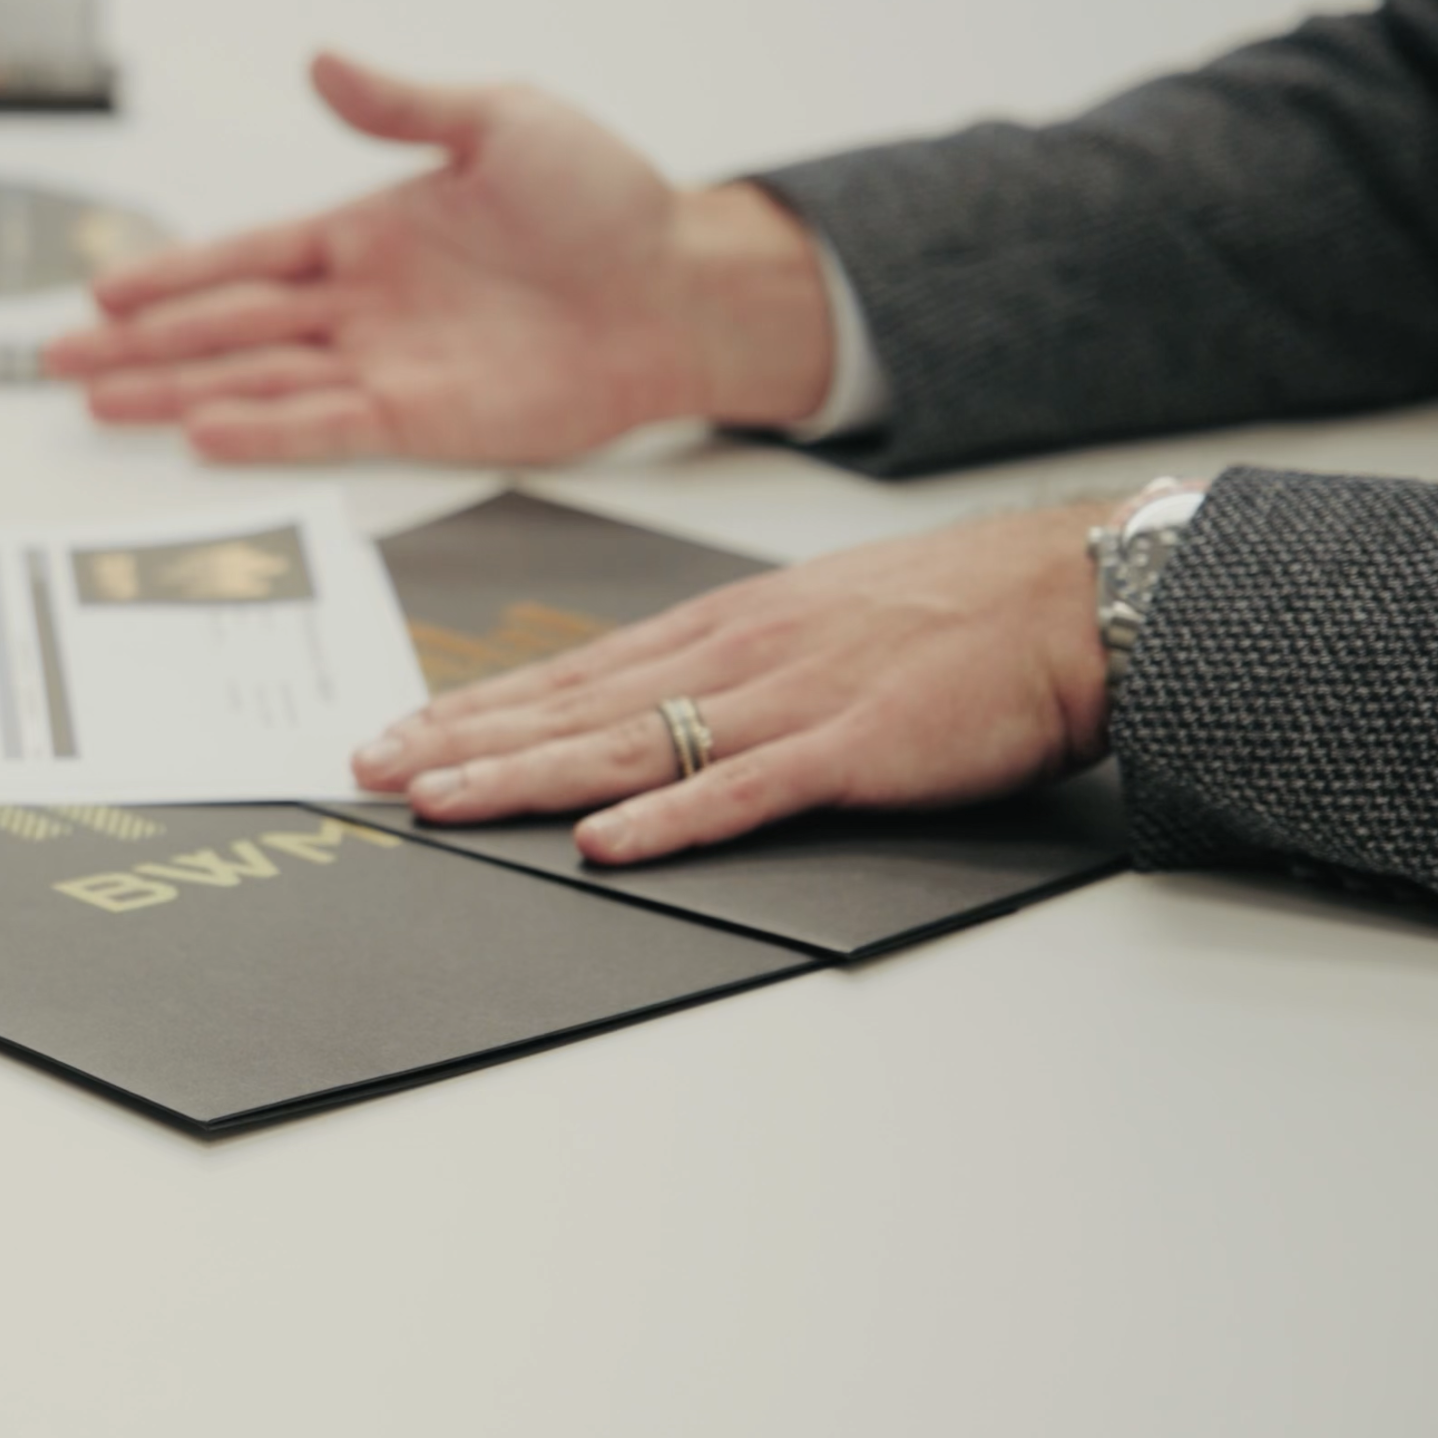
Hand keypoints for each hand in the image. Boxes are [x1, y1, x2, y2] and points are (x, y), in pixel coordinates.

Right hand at [44, 53, 839, 464]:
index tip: (104, 287)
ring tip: (101, 401)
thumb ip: (403, 104)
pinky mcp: (425, 416)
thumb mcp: (502, 119)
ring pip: (258, 380)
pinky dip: (263, 432)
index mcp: (369, 231)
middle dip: (141, 343)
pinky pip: (325, 426)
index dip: (172, 274)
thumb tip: (323, 63)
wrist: (680, 287)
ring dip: (177, 391)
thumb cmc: (607, 202)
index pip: (246, 257)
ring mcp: (388, 363)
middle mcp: (366, 304)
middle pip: (228, 326)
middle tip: (61, 357)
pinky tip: (202, 432)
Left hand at [350, 506, 1113, 862]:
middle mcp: (733, 656)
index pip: (567, 672)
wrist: (1069, 594)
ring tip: (441, 803)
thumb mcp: (811, 617)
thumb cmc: (950, 611)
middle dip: (461, 742)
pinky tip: (607, 843)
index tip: (396, 732)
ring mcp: (788, 702)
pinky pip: (745, 790)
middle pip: (571, 707)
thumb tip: (652, 700)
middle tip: (367, 774)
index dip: (473, 705)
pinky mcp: (851, 750)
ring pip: (629, 745)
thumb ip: (729, 661)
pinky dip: (673, 819)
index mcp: (720, 627)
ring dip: (526, 777)